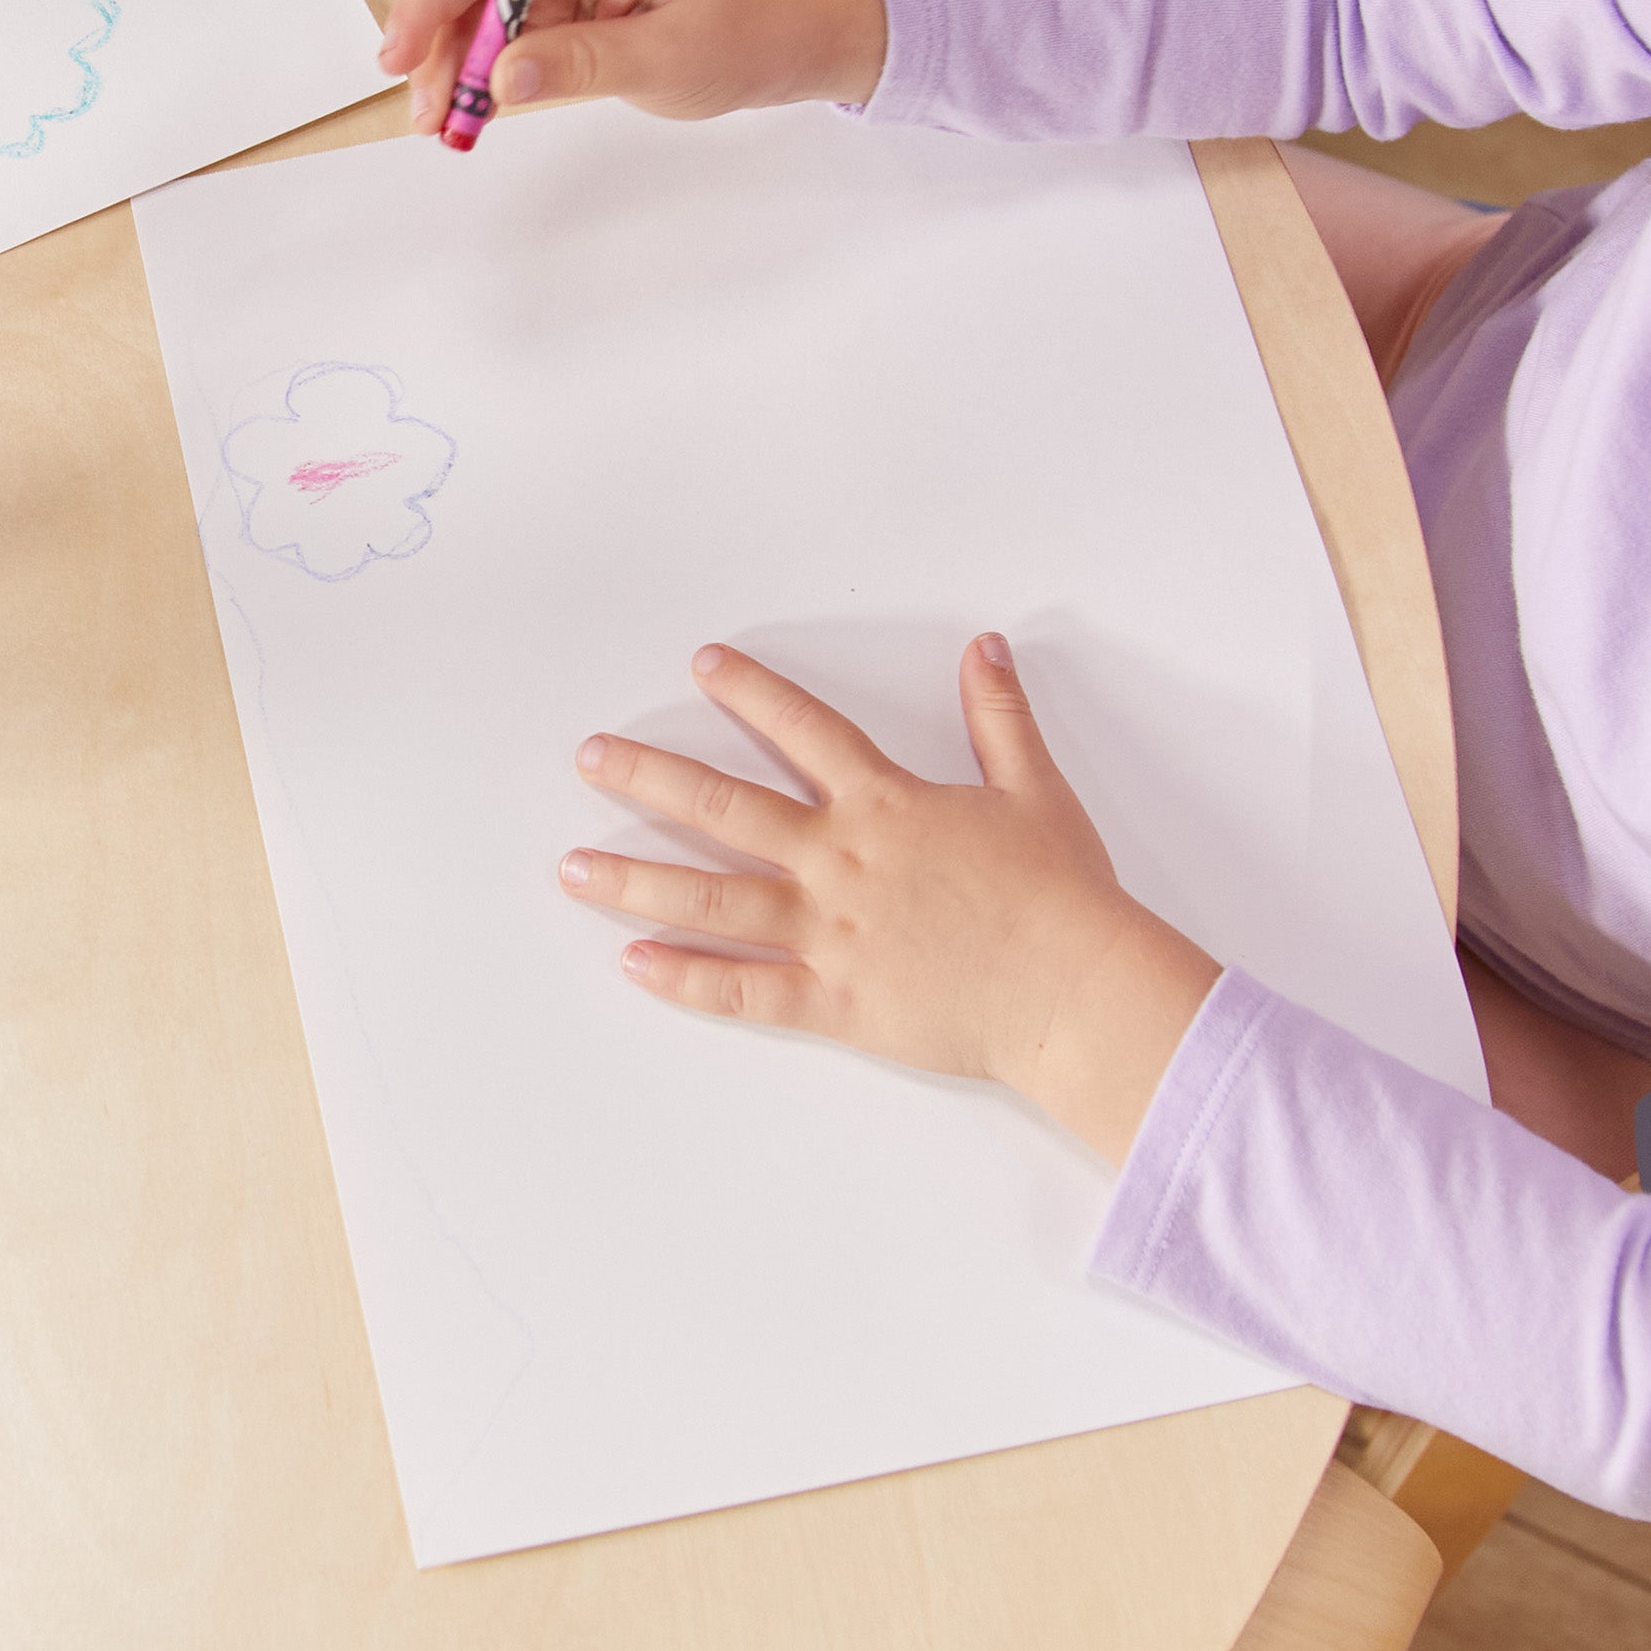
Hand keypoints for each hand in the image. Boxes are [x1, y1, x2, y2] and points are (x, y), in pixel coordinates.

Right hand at [374, 0, 886, 135]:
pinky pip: (492, 44)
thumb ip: (586, 61)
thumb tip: (505, 75)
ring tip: (429, 112)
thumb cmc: (743, 28)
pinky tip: (453, 114)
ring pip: (472, 5)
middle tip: (401, 58)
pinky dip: (467, 77)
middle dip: (432, 3)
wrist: (773, 50)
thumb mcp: (671, 53)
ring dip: (441, 54)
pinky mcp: (549, 21)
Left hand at [562, 639, 1218, 1162]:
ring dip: (635, 880)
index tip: (701, 665)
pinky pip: (743, 987)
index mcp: (885, 804)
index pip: (803, 729)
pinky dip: (684, 979)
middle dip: (648, 778)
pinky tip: (633, 964)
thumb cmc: (1063, 896)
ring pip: (711, 897)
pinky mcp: (833, 1000)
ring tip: (572, 869)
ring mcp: (828, 932)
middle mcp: (840, 859)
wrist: (1078, 990)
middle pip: (724, 807)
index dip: (750, 692)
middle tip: (590, 758)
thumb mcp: (1035, 792)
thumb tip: (987, 650)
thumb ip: (1000, 719)